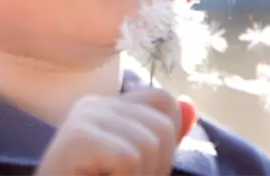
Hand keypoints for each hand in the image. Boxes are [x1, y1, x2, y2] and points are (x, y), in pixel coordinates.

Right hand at [35, 88, 197, 175]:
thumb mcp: (133, 166)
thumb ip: (159, 138)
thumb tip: (191, 106)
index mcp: (107, 108)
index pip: (162, 101)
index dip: (169, 137)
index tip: (148, 169)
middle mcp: (94, 104)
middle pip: (162, 124)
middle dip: (157, 165)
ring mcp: (84, 117)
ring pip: (149, 143)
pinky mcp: (78, 137)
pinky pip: (128, 158)